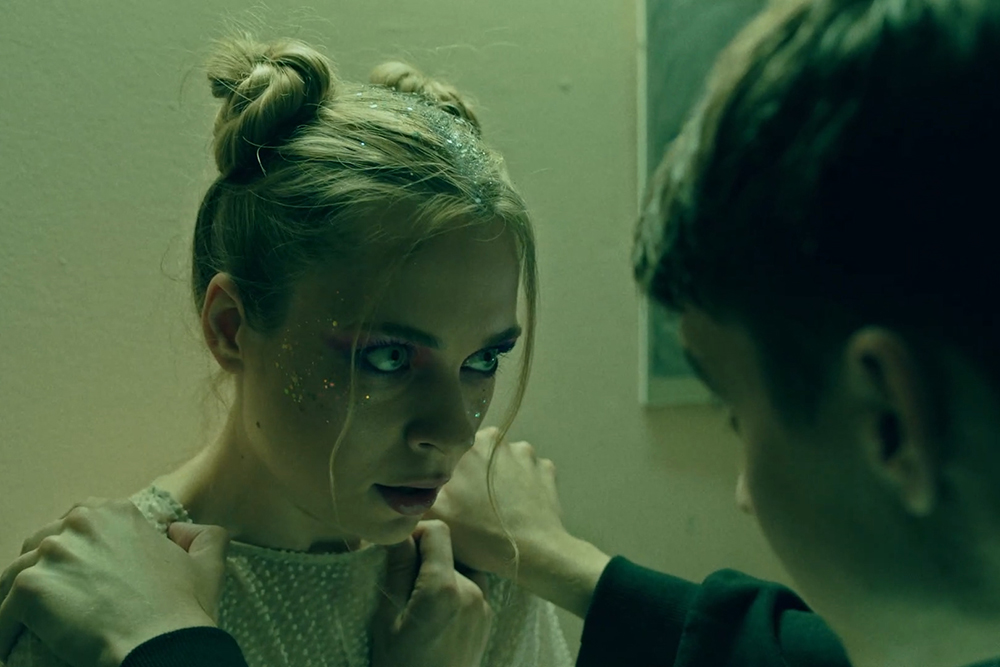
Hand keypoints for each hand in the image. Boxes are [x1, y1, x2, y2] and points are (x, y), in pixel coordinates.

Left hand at [0, 498, 228, 666]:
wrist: (162, 643)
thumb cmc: (183, 608)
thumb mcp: (209, 561)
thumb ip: (202, 536)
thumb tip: (179, 532)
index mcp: (117, 512)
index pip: (76, 523)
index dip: (77, 552)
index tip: (80, 578)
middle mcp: (81, 522)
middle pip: (41, 545)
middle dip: (46, 572)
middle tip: (58, 604)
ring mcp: (52, 553)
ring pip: (15, 576)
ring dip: (20, 601)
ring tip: (27, 627)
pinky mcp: (29, 587)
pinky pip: (2, 613)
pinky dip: (5, 630)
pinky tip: (10, 649)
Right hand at [371, 520, 492, 666]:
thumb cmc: (400, 665)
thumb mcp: (387, 618)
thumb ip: (396, 570)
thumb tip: (398, 531)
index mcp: (444, 588)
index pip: (438, 532)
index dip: (416, 533)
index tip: (398, 551)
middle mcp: (471, 590)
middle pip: (448, 551)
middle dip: (424, 559)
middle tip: (401, 583)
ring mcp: (483, 605)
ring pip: (459, 569)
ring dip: (440, 574)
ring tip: (419, 603)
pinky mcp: (487, 617)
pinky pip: (470, 588)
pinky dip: (453, 590)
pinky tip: (435, 614)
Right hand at [424, 426, 567, 581]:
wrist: (534, 552)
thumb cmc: (480, 534)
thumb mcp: (432, 516)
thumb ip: (414, 492)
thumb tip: (402, 482)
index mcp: (469, 445)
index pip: (451, 451)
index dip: (449, 473)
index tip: (450, 494)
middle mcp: (498, 440)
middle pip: (478, 455)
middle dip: (474, 474)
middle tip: (470, 505)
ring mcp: (527, 454)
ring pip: (503, 463)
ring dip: (498, 480)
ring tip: (495, 511)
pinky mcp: (546, 471)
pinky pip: (527, 474)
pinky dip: (522, 488)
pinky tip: (517, 511)